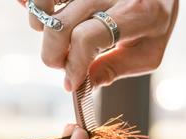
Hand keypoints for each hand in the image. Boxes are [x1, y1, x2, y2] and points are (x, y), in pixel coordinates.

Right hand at [19, 0, 178, 90]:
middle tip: (61, 63)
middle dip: (53, 54)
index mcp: (135, 12)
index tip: (71, 83)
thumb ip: (116, 69)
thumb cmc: (153, 18)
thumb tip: (83, 84)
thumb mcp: (148, 49)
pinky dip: (32, 4)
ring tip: (56, 37)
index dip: (72, 66)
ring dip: (40, 27)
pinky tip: (42, 13)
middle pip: (60, 25)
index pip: (85, 39)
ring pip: (43, 5)